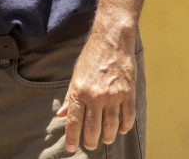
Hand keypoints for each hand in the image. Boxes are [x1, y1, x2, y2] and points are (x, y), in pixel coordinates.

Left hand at [56, 27, 137, 151]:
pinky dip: (124, 126)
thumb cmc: (91, 57)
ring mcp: (113, 95)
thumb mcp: (76, 75)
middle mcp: (95, 96)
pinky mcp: (128, 92)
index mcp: (79, 91)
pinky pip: (127, 116)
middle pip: (92, 128)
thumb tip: (60, 115)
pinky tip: (120, 130)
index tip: (71, 148)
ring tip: (105, 139)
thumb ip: (70, 97)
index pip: (74, 122)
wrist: (112, 40)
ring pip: (111, 126)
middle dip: (90, 141)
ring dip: (108, 137)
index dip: (72, 138)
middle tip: (90, 145)